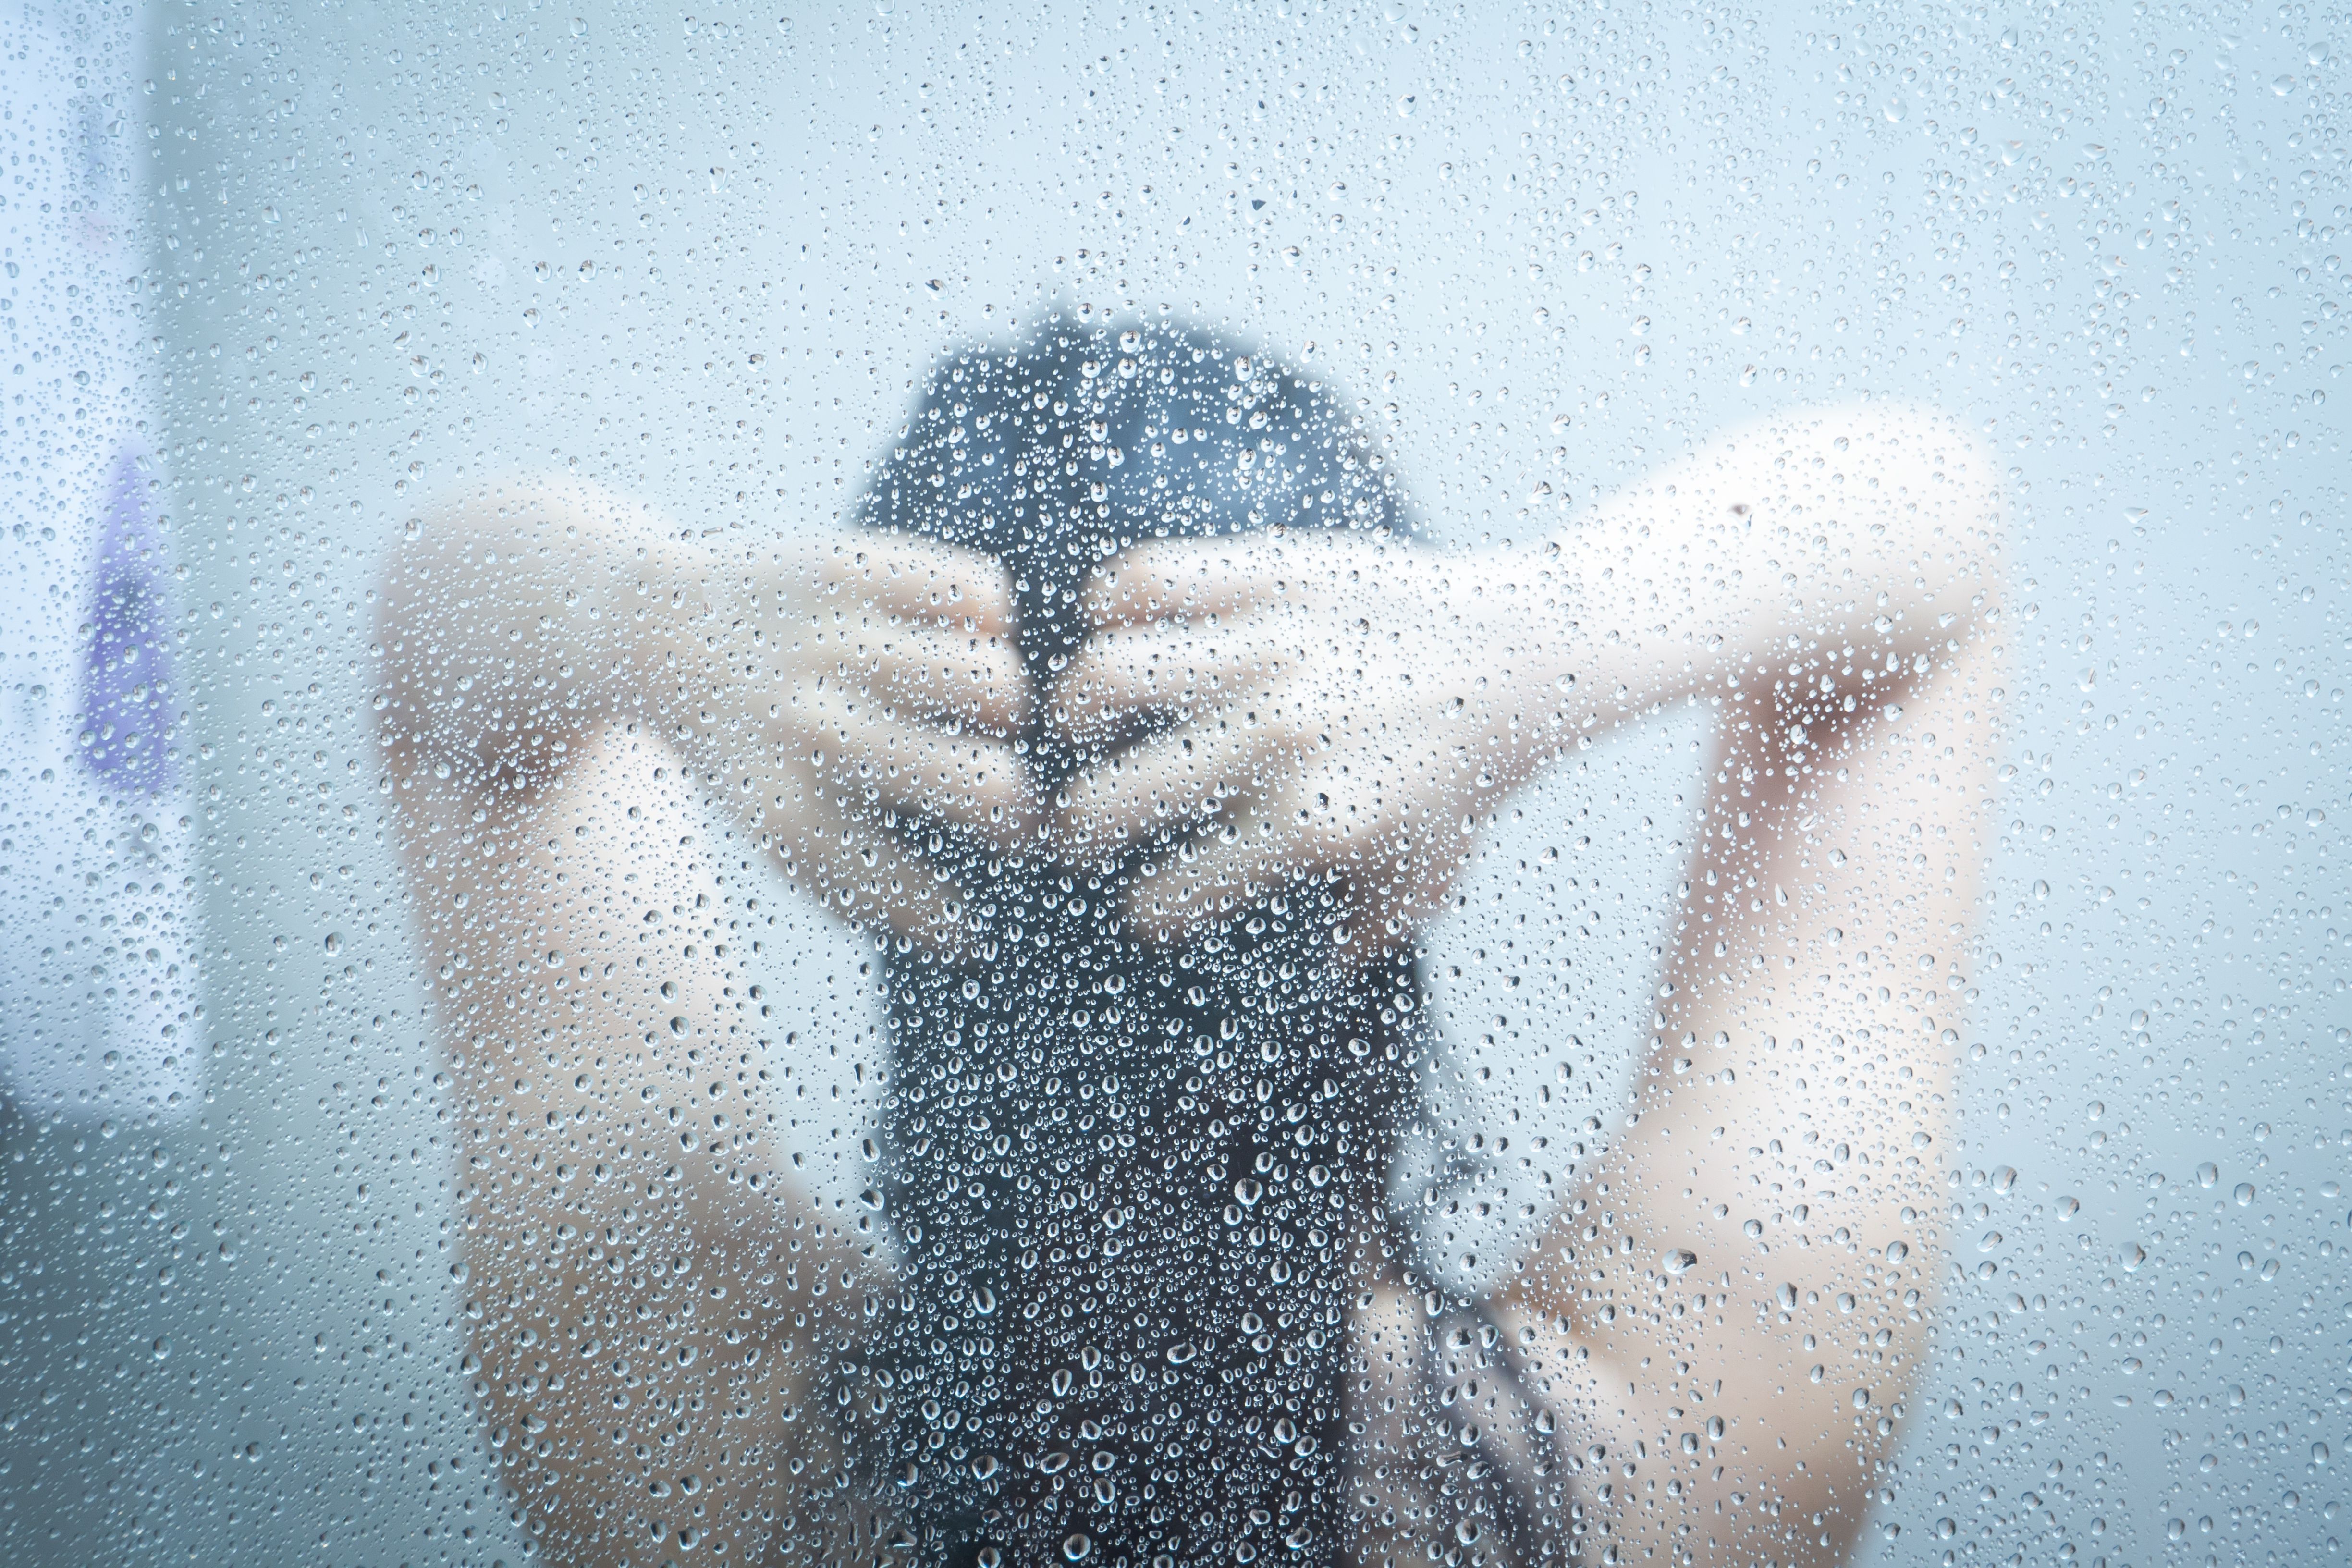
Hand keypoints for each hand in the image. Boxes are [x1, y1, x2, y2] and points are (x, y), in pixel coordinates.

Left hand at [375, 482, 1036, 950]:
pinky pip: (981, 593)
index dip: (959, 914)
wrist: (649, 629)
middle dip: (1018, 804)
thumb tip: (967, 938)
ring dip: (1008, 704)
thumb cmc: (743, 748)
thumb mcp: (775, 829)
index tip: (973, 915)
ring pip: (994, 681)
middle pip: (986, 785)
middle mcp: (810, 727)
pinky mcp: (850, 566)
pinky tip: (963, 633)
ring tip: (989, 710)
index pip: (914, 886)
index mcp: (785, 808)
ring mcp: (832, 640)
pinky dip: (990, 617)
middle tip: (1009, 801)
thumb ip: (863, 885)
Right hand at [1048, 528, 1568, 956]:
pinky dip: (1112, 604)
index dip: (1147, 910)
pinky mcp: (1272, 572)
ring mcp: (1273, 648)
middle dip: (1074, 827)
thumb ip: (1352, 933)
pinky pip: (1149, 578)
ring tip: (1073, 724)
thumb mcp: (1422, 881)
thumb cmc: (1469, 778)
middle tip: (1071, 828)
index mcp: (1317, 825)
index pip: (1174, 894)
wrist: (1531, 657)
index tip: (1140, 903)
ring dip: (1072, 710)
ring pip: (1110, 673)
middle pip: (1115, 796)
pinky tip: (1116, 628)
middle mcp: (1284, 739)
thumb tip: (1297, 967)